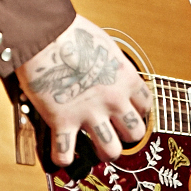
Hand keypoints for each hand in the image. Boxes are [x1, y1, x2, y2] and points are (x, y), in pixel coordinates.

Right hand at [19, 15, 150, 166]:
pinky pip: (65, 153)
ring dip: (102, 151)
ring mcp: (89, 113)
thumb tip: (109, 74)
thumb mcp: (105, 46)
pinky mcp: (62, 120)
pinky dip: (62, 158)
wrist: (45, 33)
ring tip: (93, 146)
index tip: (127, 112)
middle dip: (124, 135)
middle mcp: (113, 99)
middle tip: (113, 131)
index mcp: (125, 79)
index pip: (145, 107)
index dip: (137, 112)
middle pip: (135, 134)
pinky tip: (62, 154)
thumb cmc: (72, 33)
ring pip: (110, 151)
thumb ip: (112, 67)